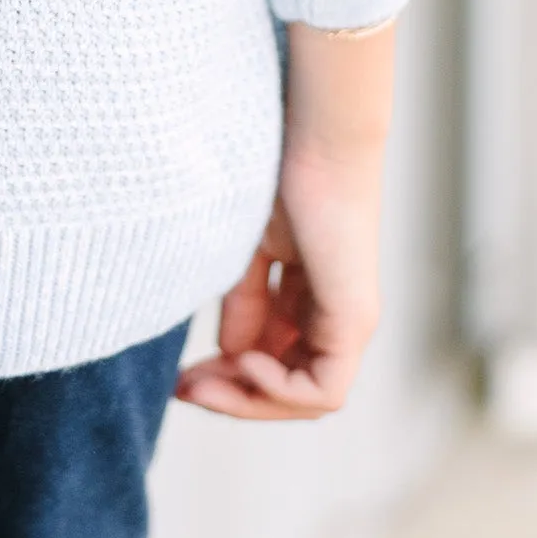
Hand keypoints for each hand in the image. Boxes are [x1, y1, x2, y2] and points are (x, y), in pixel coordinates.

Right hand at [176, 21, 393, 421]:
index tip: (181, 377)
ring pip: (305, 397)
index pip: (272, 360)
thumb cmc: (281, 174)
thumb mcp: (251, 250)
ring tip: (202, 383)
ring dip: (250, 399)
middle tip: (183, 390)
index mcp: (309, 296)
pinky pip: (323, 390)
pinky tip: (243, 361)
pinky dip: (279, 390)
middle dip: (232, 396)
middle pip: (285, 385)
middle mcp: (334, 316)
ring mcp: (349, 322)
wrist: (313, 138)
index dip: (226, 376)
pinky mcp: (355, 321)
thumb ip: (244, 302)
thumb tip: (229, 354)